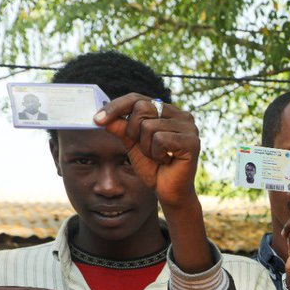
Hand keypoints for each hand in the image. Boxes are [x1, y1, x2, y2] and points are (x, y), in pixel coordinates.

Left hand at [95, 94, 199, 209]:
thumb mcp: (131, 144)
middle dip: (134, 131)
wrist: (168, 190)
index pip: (137, 98)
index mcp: (167, 111)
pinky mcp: (192, 141)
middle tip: (144, 148)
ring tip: (158, 157)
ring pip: (149, 126)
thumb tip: (102, 117)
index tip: (97, 120)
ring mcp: (189, 127)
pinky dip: (156, 153)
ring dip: (146, 147)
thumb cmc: (153, 166)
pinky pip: (160, 139)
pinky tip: (167, 160)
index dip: (116, 107)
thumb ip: (120, 128)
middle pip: (142, 108)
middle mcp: (181, 115)